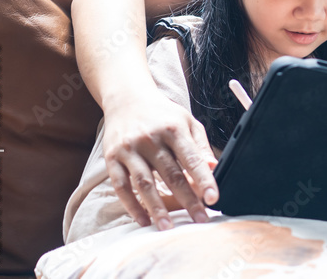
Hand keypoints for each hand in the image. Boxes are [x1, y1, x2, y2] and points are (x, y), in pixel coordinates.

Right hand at [101, 88, 217, 229]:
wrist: (127, 100)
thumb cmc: (163, 115)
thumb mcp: (187, 122)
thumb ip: (201, 145)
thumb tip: (213, 167)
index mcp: (174, 129)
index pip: (192, 158)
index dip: (204, 180)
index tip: (213, 198)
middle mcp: (151, 138)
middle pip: (171, 174)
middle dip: (187, 199)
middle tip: (199, 219)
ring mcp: (130, 148)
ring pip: (145, 183)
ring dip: (157, 207)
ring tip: (168, 226)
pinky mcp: (112, 158)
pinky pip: (121, 186)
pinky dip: (132, 205)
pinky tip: (143, 219)